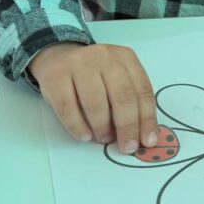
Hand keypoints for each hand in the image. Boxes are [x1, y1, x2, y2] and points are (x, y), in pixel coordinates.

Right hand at [28, 42, 158, 153]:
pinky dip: (78, 126)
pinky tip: (84, 136)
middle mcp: (104, 57)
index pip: (142, 90)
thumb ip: (130, 100)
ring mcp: (78, 64)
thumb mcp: (116, 79)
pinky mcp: (55, 76)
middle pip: (122, 96)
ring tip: (103, 139)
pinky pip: (68, 107)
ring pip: (95, 103)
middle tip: (127, 147)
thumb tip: (142, 134)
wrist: (59, 57)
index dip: (147, 119)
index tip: (148, 141)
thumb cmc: (94, 75)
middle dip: (127, 127)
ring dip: (102, 127)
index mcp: (125, 57)